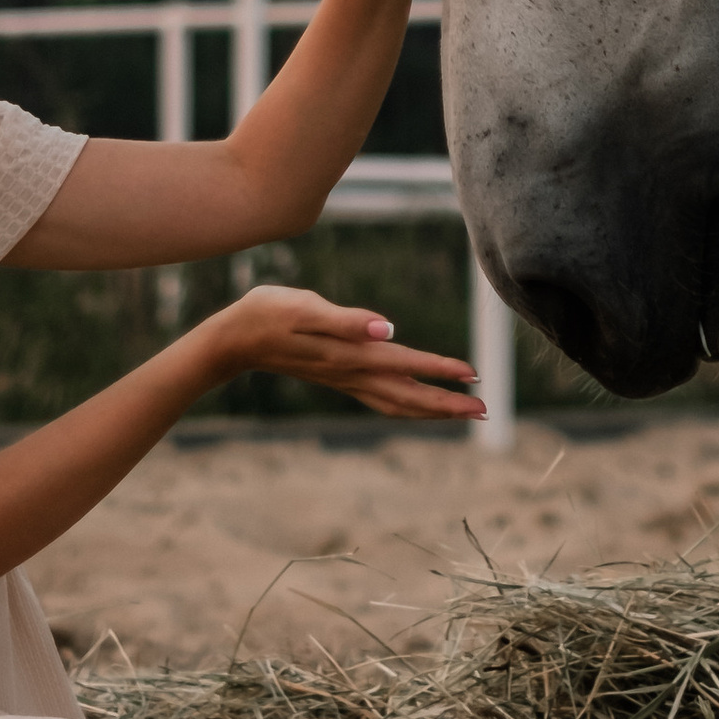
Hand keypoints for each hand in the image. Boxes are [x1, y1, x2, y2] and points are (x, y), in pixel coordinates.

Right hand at [202, 284, 484, 421]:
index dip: (440, 370)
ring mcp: (344, 379)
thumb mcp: (305, 307)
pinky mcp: (338, 376)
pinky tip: (418, 400)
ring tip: (465, 411)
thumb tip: (386, 329)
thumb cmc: (268, 313)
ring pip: (398, 402)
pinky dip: (409, 403)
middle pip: (408, 396)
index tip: (473, 376)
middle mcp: (351, 373)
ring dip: (433, 408)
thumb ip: (346, 320)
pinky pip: (383, 398)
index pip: (405, 365)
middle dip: (448, 405)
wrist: (234, 339)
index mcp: (349, 355)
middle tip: (485, 410)